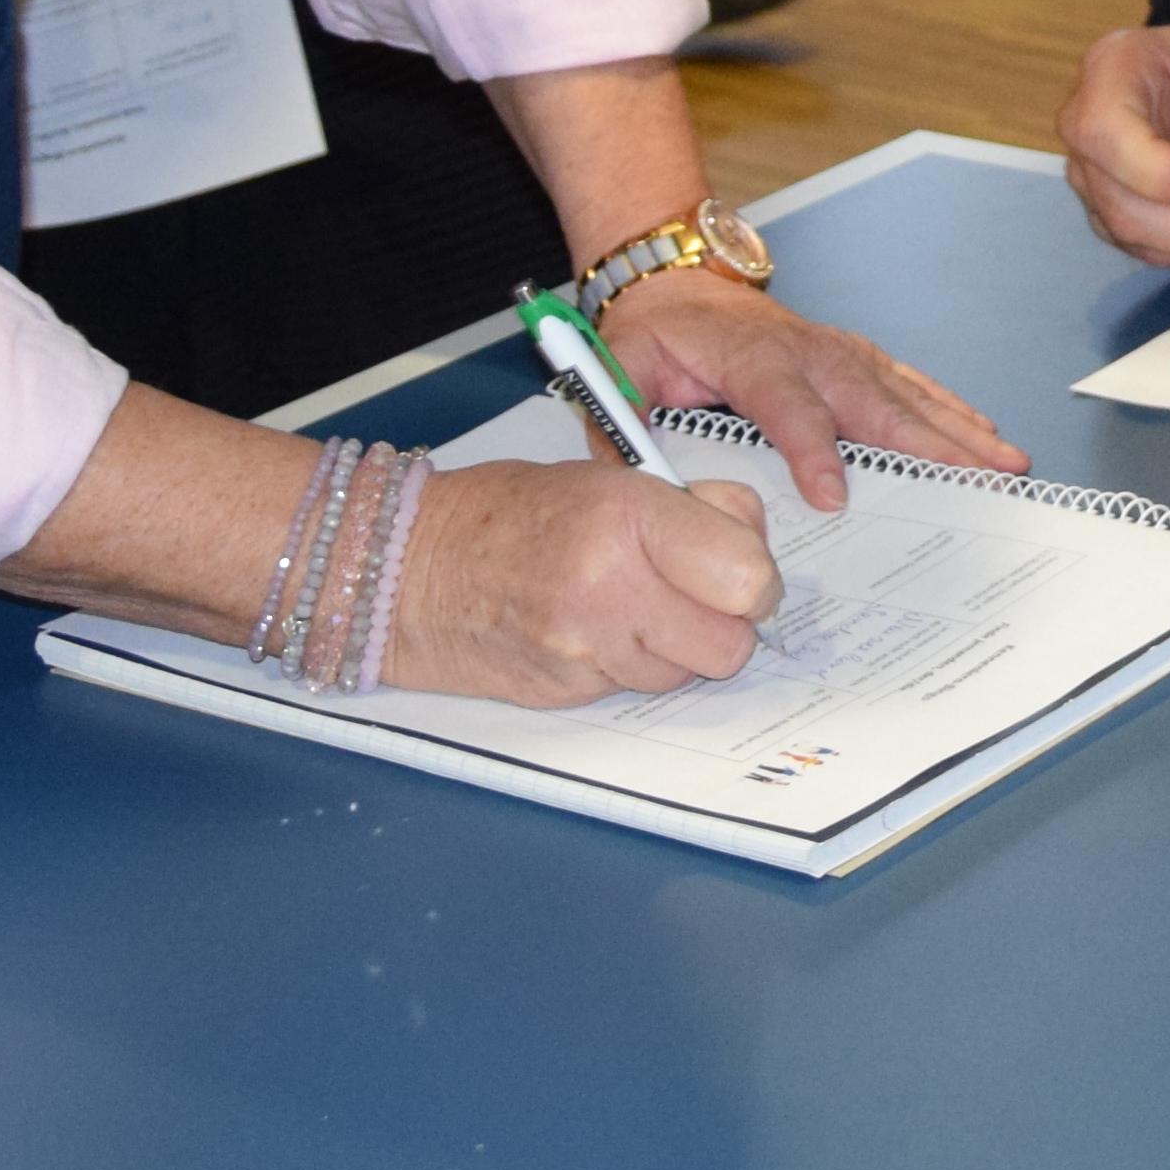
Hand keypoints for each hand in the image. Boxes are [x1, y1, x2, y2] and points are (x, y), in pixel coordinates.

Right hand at [375, 451, 787, 705]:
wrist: (413, 568)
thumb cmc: (513, 512)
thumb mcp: (611, 477)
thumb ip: (692, 511)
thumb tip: (755, 549)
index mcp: (628, 517)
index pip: (747, 577)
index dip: (756, 578)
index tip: (743, 571)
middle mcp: (609, 588)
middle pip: (730, 645)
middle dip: (726, 624)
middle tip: (698, 596)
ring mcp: (584, 648)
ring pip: (686, 674)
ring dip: (677, 647)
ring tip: (634, 604)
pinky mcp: (567, 691)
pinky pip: (636, 689)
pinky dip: (632, 664)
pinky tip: (599, 629)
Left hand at [593, 267, 1021, 508]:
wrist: (677, 283)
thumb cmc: (654, 336)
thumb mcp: (620, 375)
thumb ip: (625, 428)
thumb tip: (638, 488)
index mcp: (747, 356)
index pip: (786, 404)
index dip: (811, 449)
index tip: (835, 497)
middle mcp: (806, 350)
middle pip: (871, 400)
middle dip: (928, 443)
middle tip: (976, 479)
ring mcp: (838, 351)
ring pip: (904, 393)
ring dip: (958, 429)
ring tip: (1005, 462)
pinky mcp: (855, 357)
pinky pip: (910, 384)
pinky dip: (951, 410)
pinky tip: (984, 435)